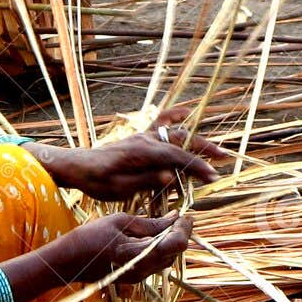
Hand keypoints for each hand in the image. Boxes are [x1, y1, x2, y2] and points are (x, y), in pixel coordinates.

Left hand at [37, 126, 224, 200]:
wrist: (78, 167)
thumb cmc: (96, 181)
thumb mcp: (120, 188)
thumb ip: (146, 181)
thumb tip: (171, 177)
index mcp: (141, 152)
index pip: (176, 157)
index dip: (197, 166)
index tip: (213, 176)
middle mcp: (145, 140)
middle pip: (182, 142)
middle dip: (204, 151)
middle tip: (224, 161)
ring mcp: (142, 136)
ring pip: (176, 133)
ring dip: (196, 141)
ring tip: (216, 150)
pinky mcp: (139, 138)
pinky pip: (159, 122)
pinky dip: (173, 116)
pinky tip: (185, 112)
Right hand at [50, 212, 191, 284]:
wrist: (66, 262)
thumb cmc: (89, 238)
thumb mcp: (119, 222)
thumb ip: (149, 223)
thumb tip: (172, 218)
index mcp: (141, 255)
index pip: (177, 243)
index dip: (185, 228)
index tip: (185, 214)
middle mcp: (144, 270)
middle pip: (175, 253)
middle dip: (179, 234)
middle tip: (176, 216)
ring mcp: (138, 276)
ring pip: (166, 259)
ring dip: (169, 242)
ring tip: (163, 225)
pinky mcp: (133, 277)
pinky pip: (154, 263)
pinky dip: (158, 249)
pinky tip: (150, 236)